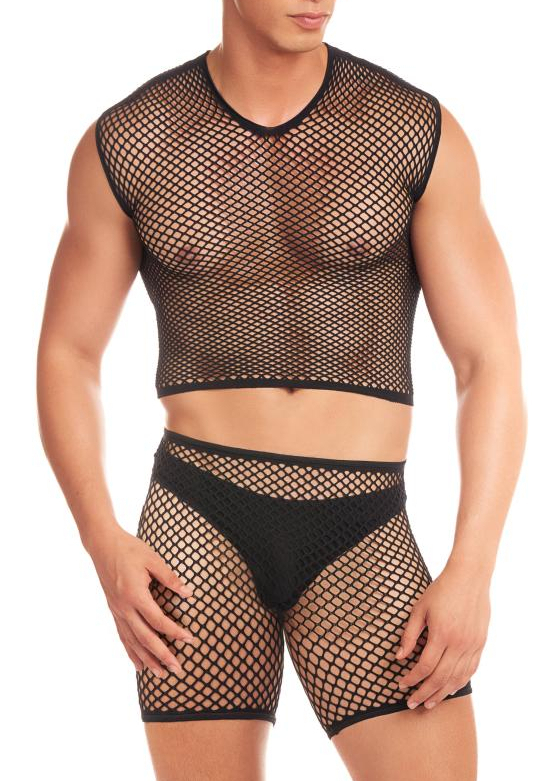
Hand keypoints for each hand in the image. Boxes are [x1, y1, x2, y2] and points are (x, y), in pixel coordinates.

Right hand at [87, 525, 196, 677]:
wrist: (102, 545)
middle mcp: (124, 607)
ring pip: (132, 641)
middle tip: (178, 670)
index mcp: (135, 594)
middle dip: (162, 655)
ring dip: (147, 659)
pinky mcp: (114, 610)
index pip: (158, 620)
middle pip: (145, 638)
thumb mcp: (152, 559)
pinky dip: (131, 652)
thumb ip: (170, 578)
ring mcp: (117, 610)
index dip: (174, 632)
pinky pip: (123, 636)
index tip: (190, 640)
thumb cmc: (129, 549)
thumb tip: (189, 594)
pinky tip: (138, 665)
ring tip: (161, 674)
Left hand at [395, 560, 489, 708]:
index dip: (411, 679)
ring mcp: (472, 645)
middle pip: (440, 677)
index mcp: (441, 634)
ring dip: (442, 693)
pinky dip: (459, 682)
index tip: (400, 685)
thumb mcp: (419, 608)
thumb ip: (409, 634)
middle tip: (411, 703)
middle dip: (424, 693)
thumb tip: (398, 657)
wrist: (469, 578)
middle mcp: (459, 643)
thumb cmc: (441, 590)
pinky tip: (450, 689)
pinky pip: (470, 670)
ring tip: (429, 704)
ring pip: (457, 678)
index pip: (424, 666)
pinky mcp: (480, 643)